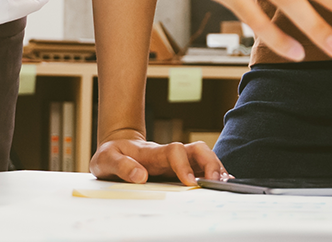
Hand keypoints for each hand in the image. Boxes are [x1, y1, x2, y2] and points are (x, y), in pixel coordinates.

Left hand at [90, 138, 227, 183]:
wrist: (116, 147)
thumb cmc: (112, 154)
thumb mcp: (106, 160)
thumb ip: (121, 166)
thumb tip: (140, 176)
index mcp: (152, 153)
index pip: (174, 152)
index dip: (184, 165)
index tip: (190, 182)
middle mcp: (169, 155)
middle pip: (198, 150)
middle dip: (210, 163)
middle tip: (216, 182)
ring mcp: (177, 161)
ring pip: (204, 157)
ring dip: (216, 168)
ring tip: (224, 184)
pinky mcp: (180, 168)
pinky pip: (201, 167)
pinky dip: (214, 173)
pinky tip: (222, 183)